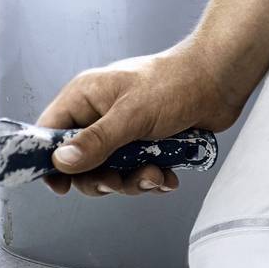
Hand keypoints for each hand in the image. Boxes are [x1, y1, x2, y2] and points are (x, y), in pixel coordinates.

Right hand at [34, 43, 245, 198]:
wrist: (219, 81)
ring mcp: (123, 131)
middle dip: (102, 178)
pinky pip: (136, 173)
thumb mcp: (131, 115)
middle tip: (118, 180)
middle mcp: (100, 115)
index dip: (49, 160)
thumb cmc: (174, 84)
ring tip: (155, 172)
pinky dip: (152, 179)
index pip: (50, 131)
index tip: (60, 186)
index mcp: (86, 97)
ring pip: (111, 173)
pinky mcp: (146, 145)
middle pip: (81, 163)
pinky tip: (168, 175)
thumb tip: (61, 162)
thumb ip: (96, 141)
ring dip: (132, 181)